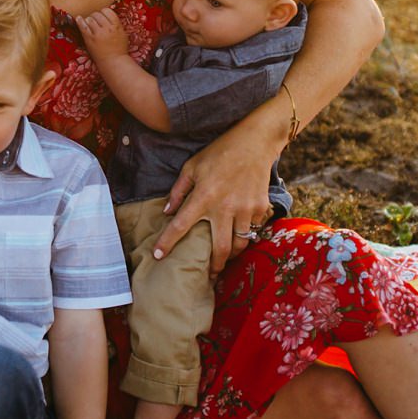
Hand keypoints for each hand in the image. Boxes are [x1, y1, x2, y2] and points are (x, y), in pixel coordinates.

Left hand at [76, 6, 128, 61]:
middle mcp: (107, 28)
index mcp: (116, 25)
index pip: (107, 11)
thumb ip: (115, 23)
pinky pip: (83, 27)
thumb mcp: (122, 33)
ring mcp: (98, 33)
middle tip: (95, 21)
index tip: (102, 15)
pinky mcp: (89, 39)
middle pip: (97, 14)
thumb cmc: (119, 49)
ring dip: (89, 20)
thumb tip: (106, 14)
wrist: (114, 62)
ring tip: (89, 23)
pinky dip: (80, 21)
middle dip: (95, 16)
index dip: (103, 12)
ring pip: (90, 19)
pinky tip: (78, 19)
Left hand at [158, 120, 278, 272]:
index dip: (167, 243)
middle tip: (209, 276)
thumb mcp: (192, 166)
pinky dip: (246, 235)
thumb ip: (178, 191)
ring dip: (232, 255)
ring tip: (225, 260)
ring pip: (239, 244)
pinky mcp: (259, 208)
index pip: (180, 226)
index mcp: (203, 196)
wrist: (255, 143)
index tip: (158, 256)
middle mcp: (224, 207)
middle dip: (214, 267)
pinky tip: (240, 235)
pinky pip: (252, 229)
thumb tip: (167, 212)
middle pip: (219, 249)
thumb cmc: (219, 153)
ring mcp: (245, 209)